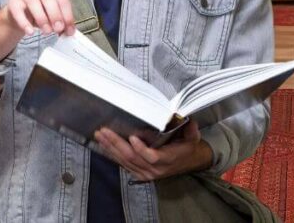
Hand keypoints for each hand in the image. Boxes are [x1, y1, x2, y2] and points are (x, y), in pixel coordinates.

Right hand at [3, 0, 75, 36]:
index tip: (69, 29)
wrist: (19, 14)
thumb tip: (69, 31)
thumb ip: (62, 22)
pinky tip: (30, 32)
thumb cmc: (40, 13)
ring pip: (34, 3)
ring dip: (42, 19)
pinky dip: (25, 23)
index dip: (67, 15)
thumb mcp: (53, 16)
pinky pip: (18, 12)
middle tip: (58, 29)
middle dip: (55, 15)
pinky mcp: (14, 2)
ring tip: (47, 31)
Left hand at [94, 120, 213, 181]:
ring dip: (111, 148)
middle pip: (132, 158)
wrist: (189, 162)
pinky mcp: (139, 173)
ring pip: (125, 161)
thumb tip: (187, 119)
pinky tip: (104, 146)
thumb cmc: (188, 148)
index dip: (141, 149)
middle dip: (116, 144)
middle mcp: (155, 169)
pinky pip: (123, 165)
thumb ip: (191, 129)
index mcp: (168, 159)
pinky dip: (112, 155)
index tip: (132, 137)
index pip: (152, 157)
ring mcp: (145, 173)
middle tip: (105, 131)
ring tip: (100, 136)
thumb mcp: (193, 137)